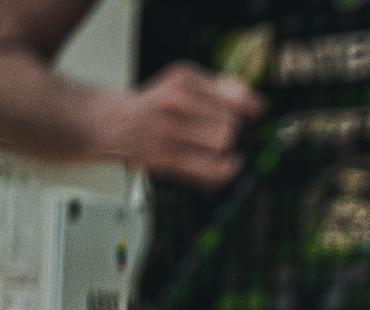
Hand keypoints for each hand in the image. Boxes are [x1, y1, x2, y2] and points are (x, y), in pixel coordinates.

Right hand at [102, 63, 262, 187]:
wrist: (113, 123)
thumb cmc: (156, 105)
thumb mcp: (182, 84)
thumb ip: (219, 89)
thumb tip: (254, 101)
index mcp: (182, 80)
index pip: (233, 97)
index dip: (249, 107)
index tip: (255, 112)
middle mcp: (175, 103)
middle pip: (230, 123)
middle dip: (232, 129)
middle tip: (220, 130)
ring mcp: (170, 131)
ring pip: (223, 143)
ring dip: (226, 149)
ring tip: (216, 146)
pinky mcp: (167, 158)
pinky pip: (211, 169)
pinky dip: (225, 170)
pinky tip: (226, 164)